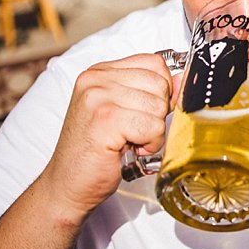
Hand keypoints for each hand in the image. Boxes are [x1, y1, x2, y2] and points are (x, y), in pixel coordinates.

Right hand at [36, 53, 179, 224]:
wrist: (66, 185)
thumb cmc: (95, 151)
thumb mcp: (126, 112)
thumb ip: (151, 92)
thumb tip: (182, 79)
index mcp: (100, 72)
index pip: (155, 63)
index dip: (162, 90)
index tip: (146, 110)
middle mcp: (96, 79)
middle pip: (160, 83)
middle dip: (157, 113)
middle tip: (134, 130)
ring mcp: (98, 98)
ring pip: (159, 106)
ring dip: (153, 131)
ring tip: (129, 140)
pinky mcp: (105, 120)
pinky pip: (153, 127)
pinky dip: (150, 144)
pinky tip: (129, 149)